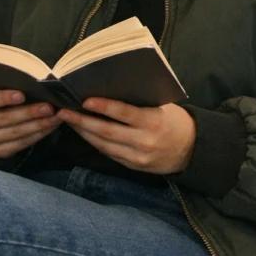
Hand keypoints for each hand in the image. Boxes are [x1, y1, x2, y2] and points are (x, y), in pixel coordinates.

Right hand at [0, 89, 59, 158]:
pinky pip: (20, 144)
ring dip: (38, 125)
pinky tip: (49, 127)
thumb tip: (34, 83)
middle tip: (48, 107)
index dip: (3, 98)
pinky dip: (38, 135)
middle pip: (3, 119)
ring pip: (14, 133)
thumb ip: (9, 86)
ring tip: (55, 117)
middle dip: (29, 113)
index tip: (22, 95)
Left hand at [57, 99, 195, 173]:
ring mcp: (138, 157)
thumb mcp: (161, 107)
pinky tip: (84, 132)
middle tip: (63, 111)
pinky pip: (109, 154)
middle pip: (107, 132)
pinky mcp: (134, 166)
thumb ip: (138, 102)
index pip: (124, 113)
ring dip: (84, 132)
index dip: (103, 107)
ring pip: (104, 145)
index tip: (84, 100)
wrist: (192, 150)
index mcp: (153, 121)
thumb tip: (108, 89)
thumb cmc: (174, 120)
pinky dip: (94, 142)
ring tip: (68, 120)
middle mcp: (144, 141)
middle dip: (82, 121)